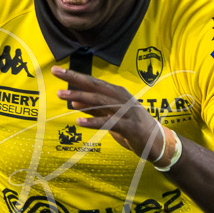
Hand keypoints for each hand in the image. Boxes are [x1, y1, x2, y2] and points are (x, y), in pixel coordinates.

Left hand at [53, 66, 167, 161]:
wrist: (157, 142)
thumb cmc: (131, 127)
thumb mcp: (110, 114)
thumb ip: (93, 108)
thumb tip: (73, 100)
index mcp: (117, 93)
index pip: (93, 81)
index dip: (75, 75)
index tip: (57, 70)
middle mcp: (121, 98)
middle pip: (95, 87)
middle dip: (75, 79)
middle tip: (56, 72)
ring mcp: (126, 112)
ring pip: (100, 102)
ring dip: (81, 97)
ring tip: (63, 96)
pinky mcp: (129, 127)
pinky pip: (109, 123)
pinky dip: (93, 122)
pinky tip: (79, 122)